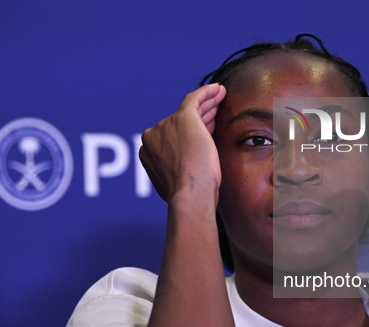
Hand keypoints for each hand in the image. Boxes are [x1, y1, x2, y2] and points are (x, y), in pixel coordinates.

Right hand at [139, 83, 226, 202]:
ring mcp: (165, 126)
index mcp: (148, 153)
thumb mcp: (177, 184)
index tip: (208, 131)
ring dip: (207, 104)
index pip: (172, 137)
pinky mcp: (182, 118)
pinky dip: (207, 92)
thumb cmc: (189, 196)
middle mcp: (152, 137)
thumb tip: (185, 171)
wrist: (190, 194)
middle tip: (215, 112)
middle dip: (200, 117)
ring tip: (220, 97)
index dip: (191, 133)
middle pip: (179, 123)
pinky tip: (219, 89)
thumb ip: (175, 171)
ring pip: (190, 111)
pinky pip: (195, 99)